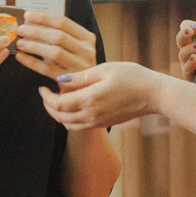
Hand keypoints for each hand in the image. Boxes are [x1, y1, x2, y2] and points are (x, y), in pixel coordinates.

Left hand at [11, 11, 97, 83]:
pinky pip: (47, 69)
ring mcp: (79, 67)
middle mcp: (86, 51)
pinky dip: (32, 62)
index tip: (27, 15)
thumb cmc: (73, 64)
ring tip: (19, 43)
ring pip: (54, 52)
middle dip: (36, 31)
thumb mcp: (71, 47)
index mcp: (87, 38)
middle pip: (58, 36)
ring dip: (34, 46)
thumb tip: (30, 23)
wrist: (82, 87)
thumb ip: (56, 35)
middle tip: (20, 29)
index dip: (44, 18)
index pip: (64, 22)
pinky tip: (21, 57)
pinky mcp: (70, 81)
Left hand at [42, 61, 166, 131]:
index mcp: (90, 99)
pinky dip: (69, 119)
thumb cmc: (132, 76)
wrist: (153, 94)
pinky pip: (79, 126)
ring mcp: (98, 121)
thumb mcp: (104, 69)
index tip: (42, 87)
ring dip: (57, 115)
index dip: (46, 97)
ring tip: (54, 101)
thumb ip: (80, 76)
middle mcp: (91, 114)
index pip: (58, 104)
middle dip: (48, 107)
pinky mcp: (103, 123)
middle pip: (60, 117)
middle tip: (44, 94)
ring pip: (68, 124)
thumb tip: (59, 79)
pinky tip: (70, 107)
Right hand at [175, 19, 195, 94]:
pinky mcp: (192, 75)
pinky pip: (186, 69)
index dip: (187, 25)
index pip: (187, 28)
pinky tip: (195, 58)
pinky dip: (189, 63)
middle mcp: (192, 49)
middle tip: (191, 31)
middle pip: (181, 39)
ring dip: (188, 48)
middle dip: (183, 34)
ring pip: (182, 53)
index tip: (195, 26)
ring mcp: (190, 62)